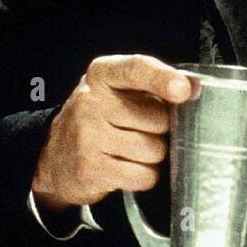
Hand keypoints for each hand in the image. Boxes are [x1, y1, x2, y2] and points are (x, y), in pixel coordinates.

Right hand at [30, 54, 197, 212]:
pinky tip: (127, 168)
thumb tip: (193, 89)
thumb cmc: (99, 118)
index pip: (136, 69)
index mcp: (102, 74)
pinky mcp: (90, 168)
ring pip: (154, 150)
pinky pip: (143, 175)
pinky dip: (144, 176)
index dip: (163, 79)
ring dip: (153, 155)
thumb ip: (151, 85)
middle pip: (158, 119)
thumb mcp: (116, 90)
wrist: (53, 157)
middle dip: (160, 129)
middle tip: (140, 130)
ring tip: (131, 150)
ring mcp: (88, 136)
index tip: (183, 90)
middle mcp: (91, 101)